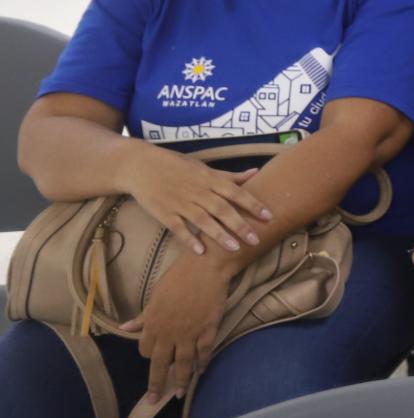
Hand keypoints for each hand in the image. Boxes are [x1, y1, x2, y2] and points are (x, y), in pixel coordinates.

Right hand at [121, 148, 270, 256]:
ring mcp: (180, 203)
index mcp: (209, 179)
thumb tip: (256, 172)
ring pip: (203, 221)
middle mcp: (197, 191)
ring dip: (219, 235)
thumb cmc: (175, 165)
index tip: (268, 217)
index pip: (236, 193)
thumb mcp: (203, 167)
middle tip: (256, 240)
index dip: (253, 204)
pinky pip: (178, 228)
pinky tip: (200, 251)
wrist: (140, 166)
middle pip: (222, 210)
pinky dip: (189, 239)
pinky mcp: (164, 213)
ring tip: (234, 248)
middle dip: (240, 225)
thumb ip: (229, 175)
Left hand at [123, 257, 229, 403]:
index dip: (149, 355)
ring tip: (179, 394)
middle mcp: (170, 334)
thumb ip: (143, 317)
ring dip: (181, 381)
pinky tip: (202, 370)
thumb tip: (124, 329)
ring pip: (184, 364)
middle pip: (161, 365)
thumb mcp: (156, 296)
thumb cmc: (178, 278)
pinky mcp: (208, 330)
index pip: (146, 350)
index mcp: (154, 325)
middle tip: (154, 401)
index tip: (153, 357)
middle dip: (157, 385)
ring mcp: (190, 334)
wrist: (206, 268)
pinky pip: (204, 352)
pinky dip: (203, 363)